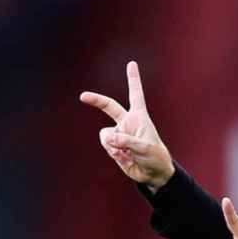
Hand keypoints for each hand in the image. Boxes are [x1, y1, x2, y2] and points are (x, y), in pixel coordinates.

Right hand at [80, 61, 174, 191]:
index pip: (135, 94)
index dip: (133, 79)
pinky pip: (107, 146)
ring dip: (113, 144)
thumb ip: (126, 141)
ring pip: (105, 134)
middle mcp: (127, 123)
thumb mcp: (144, 148)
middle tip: (83, 96)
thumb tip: (107, 137)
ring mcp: (119, 135)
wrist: (152, 174)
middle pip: (109, 107)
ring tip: (126, 152)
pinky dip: (113, 152)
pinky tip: (124, 157)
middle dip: (96, 100)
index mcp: (139, 117)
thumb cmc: (155, 157)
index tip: (132, 64)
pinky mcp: (114, 147)